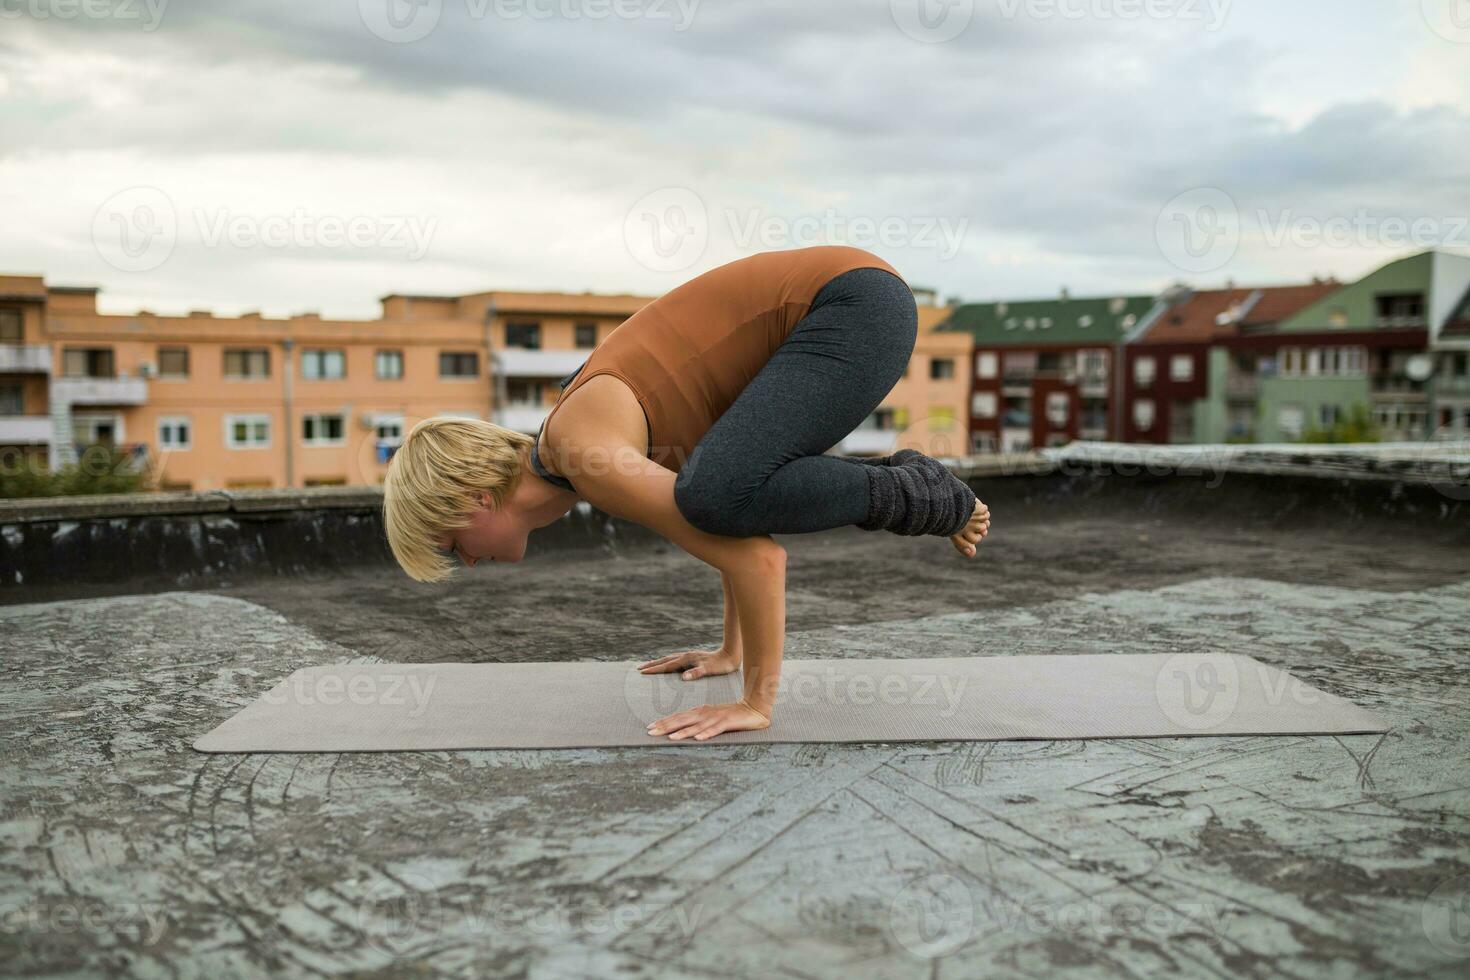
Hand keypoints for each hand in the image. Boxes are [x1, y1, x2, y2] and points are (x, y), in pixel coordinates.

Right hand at [638, 646, 739, 679]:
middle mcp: (686, 656)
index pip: (667, 666)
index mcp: (687, 660)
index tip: (642, 672)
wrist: (731, 654)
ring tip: (649, 665)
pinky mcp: (693, 658)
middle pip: (665, 661)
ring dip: (658, 662)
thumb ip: (696, 673)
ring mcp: (689, 656)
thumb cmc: (721, 665)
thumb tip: (683, 677)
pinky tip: (668, 665)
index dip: (654, 669)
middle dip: (652, 665)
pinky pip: (675, 660)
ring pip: (669, 659)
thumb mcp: (710, 670)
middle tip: (639, 669)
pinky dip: (667, 662)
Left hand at [647, 700, 770, 740]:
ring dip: (683, 732)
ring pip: (696, 726)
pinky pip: (715, 729)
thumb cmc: (729, 715)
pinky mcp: (727, 722)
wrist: (752, 708)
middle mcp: (704, 713)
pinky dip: (706, 733)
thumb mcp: (709, 718)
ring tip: (671, 738)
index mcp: (699, 712)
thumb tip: (679, 731)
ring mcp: (715, 717)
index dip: (663, 722)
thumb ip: (696, 723)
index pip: (678, 717)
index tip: (649, 728)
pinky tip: (698, 738)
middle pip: (682, 720)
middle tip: (650, 733)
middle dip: (666, 727)